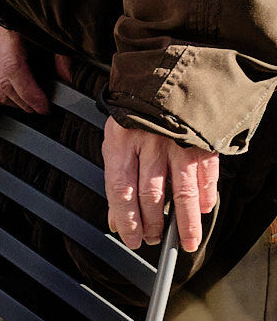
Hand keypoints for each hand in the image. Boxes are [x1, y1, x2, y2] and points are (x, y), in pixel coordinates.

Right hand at [0, 10, 49, 113]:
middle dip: (26, 102)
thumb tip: (66, 78)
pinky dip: (1, 97)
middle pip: (3, 83)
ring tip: (30, 101)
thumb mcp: (40, 26)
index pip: (13, 67)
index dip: (30, 91)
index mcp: (1, 28)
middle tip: (42, 107)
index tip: (44, 105)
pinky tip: (13, 95)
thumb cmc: (18, 12)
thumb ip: (57, 51)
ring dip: (14, 102)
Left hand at [104, 121, 219, 252]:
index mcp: (120, 142)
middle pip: (150, 196)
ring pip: (182, 194)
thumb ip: (117, 181)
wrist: (162, 79)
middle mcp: (148, 144)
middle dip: (152, 224)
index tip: (131, 239)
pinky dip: (205, 199)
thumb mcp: (116, 141)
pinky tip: (202, 211)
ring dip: (185, 224)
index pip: (120, 191)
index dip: (127, 220)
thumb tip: (115, 221)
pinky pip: (205, 179)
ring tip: (186, 242)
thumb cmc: (135, 116)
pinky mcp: (201, 144)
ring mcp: (177, 144)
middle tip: (153, 239)